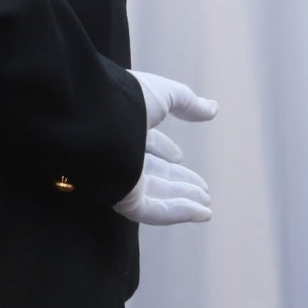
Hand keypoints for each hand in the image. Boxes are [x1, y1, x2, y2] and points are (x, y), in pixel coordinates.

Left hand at [116, 69, 217, 226]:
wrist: (94, 115)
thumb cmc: (125, 100)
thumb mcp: (160, 94)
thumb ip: (186, 102)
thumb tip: (213, 108)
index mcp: (122, 126)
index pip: (145, 144)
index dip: (165, 152)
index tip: (181, 157)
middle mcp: (118, 152)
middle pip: (152, 173)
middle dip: (178, 181)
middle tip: (203, 190)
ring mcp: (119, 177)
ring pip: (156, 194)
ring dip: (184, 200)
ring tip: (207, 205)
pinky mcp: (121, 197)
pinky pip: (152, 210)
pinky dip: (179, 213)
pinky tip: (201, 213)